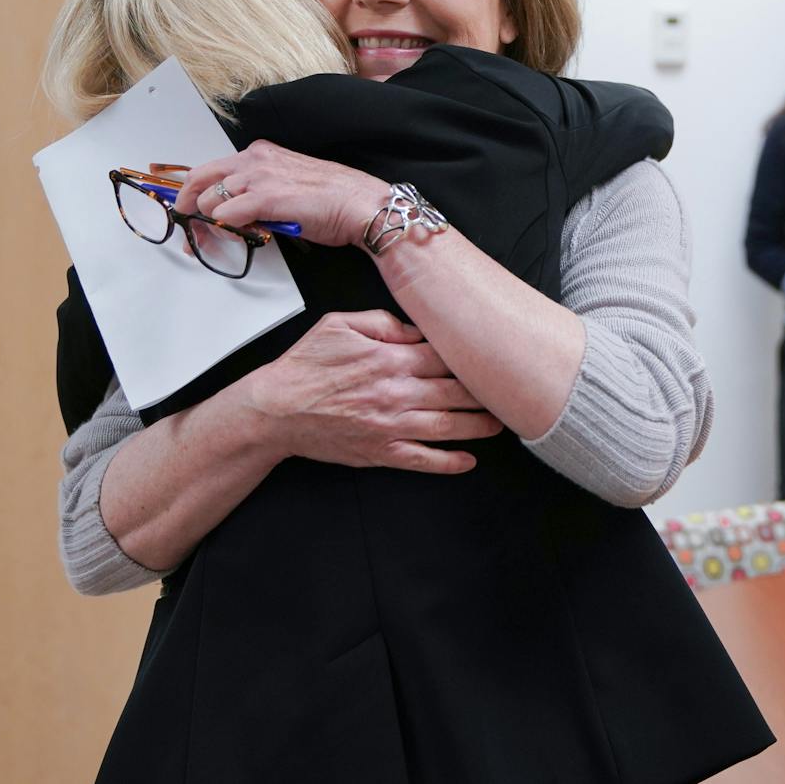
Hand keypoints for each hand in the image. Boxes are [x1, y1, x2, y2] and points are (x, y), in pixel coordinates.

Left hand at [174, 140, 386, 247]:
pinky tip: (236, 235)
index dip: (195, 193)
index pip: (212, 169)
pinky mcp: (266, 198)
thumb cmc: (334, 199)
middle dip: (187, 208)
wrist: (361, 205)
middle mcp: (255, 160)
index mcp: (260, 153)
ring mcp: (259, 177)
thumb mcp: (289, 184)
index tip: (189, 210)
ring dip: (208, 225)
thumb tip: (237, 212)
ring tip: (217, 241)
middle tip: (189, 231)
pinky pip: (226, 215)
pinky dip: (224, 229)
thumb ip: (260, 191)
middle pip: (198, 180)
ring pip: (208, 201)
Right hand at [243, 310, 502, 473]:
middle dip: (485, 393)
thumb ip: (384, 322)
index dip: (471, 356)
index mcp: (390, 359)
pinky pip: (424, 461)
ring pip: (449, 427)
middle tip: (508, 391)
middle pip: (456, 392)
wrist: (276, 410)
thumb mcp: (340, 325)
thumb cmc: (306, 366)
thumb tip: (417, 329)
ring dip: (479, 426)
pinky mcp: (382, 452)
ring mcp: (392, 426)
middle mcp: (397, 393)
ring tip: (500, 424)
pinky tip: (469, 461)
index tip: (491, 356)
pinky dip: (450, 463)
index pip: (445, 356)